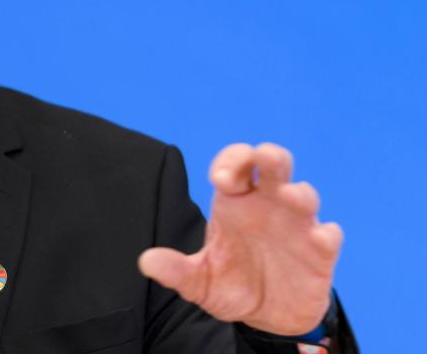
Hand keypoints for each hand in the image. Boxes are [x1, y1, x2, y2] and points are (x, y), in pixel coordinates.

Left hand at [138, 143, 342, 334]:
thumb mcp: (199, 281)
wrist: (267, 319)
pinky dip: (325, 234)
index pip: (234, 164)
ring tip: (291, 198)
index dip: (230, 162)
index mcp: (235, 203)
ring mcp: (296, 225)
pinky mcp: (319, 251)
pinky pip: (329, 234)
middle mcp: (267, 205)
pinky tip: (318, 240)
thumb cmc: (232, 287)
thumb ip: (176, 270)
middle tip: (262, 159)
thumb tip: (146, 262)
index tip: (222, 180)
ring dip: (300, 193)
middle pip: (273, 163)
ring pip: (305, 194)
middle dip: (270, 155)